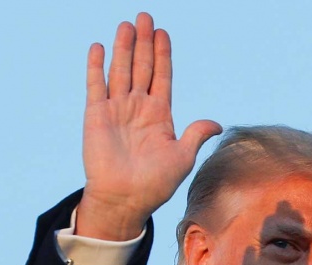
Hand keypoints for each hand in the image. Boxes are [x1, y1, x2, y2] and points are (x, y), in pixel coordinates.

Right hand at [77, 12, 221, 239]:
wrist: (126, 199)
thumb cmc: (155, 183)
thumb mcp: (182, 158)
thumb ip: (196, 135)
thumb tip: (216, 123)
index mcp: (160, 115)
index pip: (162, 77)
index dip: (163, 54)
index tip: (163, 32)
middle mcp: (138, 108)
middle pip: (142, 67)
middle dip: (144, 42)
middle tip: (144, 16)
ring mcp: (116, 110)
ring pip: (121, 70)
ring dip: (123, 48)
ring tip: (127, 25)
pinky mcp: (96, 116)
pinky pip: (96, 85)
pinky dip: (96, 66)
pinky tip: (98, 47)